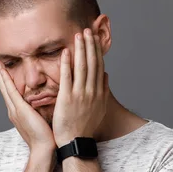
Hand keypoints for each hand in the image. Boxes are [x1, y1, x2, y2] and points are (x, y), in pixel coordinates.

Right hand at [0, 60, 56, 153]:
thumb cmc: (46, 138)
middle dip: (1, 76)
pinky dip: (5, 78)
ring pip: (5, 88)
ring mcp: (14, 110)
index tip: (6, 73)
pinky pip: (10, 90)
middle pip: (5, 90)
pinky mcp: (19, 109)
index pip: (12, 95)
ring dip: (0, 74)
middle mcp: (13, 111)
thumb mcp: (42, 122)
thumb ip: (41, 113)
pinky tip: (2, 69)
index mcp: (19, 114)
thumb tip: (46, 106)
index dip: (8, 83)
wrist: (44, 149)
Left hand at [52, 29, 109, 146]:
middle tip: (87, 29)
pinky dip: (67, 64)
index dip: (97, 51)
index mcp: (99, 92)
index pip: (99, 66)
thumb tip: (106, 74)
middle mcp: (92, 91)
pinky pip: (67, 78)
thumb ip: (103, 90)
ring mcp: (80, 94)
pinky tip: (66, 51)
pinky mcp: (67, 99)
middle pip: (92, 63)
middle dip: (90, 45)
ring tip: (79, 35)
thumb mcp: (99, 108)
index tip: (94, 38)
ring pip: (82, 67)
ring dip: (81, 49)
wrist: (76, 142)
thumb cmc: (85, 126)